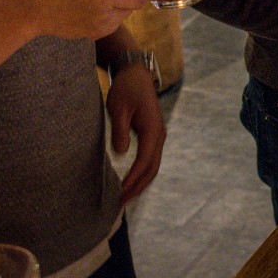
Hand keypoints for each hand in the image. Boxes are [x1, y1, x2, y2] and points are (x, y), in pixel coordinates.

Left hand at [107, 62, 166, 203]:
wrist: (136, 75)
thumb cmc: (126, 89)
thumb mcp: (118, 108)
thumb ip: (120, 131)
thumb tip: (122, 153)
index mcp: (153, 130)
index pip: (144, 161)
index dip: (133, 178)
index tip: (121, 191)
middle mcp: (160, 136)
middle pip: (152, 169)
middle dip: (138, 187)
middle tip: (121, 202)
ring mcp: (158, 137)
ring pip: (153, 167)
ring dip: (141, 183)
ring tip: (125, 196)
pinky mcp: (153, 136)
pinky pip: (150, 160)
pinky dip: (142, 174)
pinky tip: (131, 181)